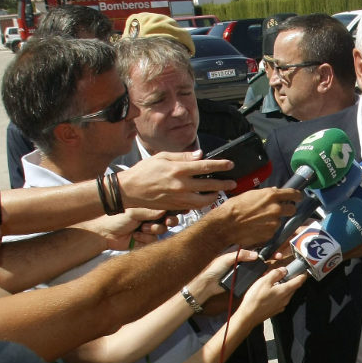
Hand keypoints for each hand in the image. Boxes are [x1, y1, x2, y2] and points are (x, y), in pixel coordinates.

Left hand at [76, 207, 165, 250]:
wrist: (104, 234)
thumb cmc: (117, 218)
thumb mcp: (134, 212)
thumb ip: (150, 212)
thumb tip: (165, 211)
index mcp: (148, 208)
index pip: (165, 208)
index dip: (172, 210)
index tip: (178, 211)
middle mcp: (151, 218)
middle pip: (170, 220)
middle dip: (169, 221)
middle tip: (167, 222)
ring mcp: (149, 230)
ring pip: (162, 230)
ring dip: (153, 229)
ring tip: (141, 228)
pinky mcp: (146, 241)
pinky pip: (154, 240)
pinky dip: (145, 238)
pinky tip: (135, 236)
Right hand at [118, 150, 237, 209]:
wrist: (129, 190)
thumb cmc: (143, 171)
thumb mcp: (162, 157)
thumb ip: (182, 156)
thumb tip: (200, 155)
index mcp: (177, 170)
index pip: (205, 167)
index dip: (220, 165)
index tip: (230, 164)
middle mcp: (180, 185)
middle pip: (209, 186)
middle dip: (223, 184)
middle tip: (232, 182)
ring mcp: (178, 198)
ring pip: (204, 200)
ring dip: (214, 196)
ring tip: (219, 192)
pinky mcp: (175, 207)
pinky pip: (193, 207)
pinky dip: (202, 203)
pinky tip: (206, 199)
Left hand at [189, 249, 257, 301]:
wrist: (209, 284)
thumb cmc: (214, 269)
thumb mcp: (227, 259)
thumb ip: (240, 255)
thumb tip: (254, 255)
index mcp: (233, 256)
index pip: (246, 253)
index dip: (254, 254)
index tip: (262, 256)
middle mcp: (236, 263)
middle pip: (249, 262)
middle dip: (256, 263)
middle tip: (264, 264)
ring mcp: (237, 272)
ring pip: (249, 271)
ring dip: (254, 271)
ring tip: (263, 272)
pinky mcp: (237, 281)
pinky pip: (246, 279)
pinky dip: (250, 279)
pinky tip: (256, 278)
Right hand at [211, 187, 300, 247]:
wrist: (226, 224)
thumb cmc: (234, 207)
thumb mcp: (250, 194)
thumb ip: (265, 194)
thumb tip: (275, 191)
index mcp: (271, 196)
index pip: (293, 194)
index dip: (297, 195)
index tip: (298, 197)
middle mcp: (276, 208)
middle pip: (292, 209)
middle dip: (288, 209)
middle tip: (281, 210)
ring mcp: (274, 222)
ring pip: (280, 221)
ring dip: (274, 220)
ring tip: (260, 220)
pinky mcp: (270, 233)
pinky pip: (273, 230)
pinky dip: (267, 229)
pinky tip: (257, 227)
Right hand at [237, 267, 307, 320]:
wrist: (248, 316)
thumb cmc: (255, 299)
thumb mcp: (264, 281)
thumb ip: (276, 274)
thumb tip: (283, 270)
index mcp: (284, 291)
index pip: (298, 282)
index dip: (302, 275)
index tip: (304, 272)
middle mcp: (285, 299)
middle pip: (293, 288)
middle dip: (291, 280)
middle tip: (286, 274)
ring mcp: (281, 306)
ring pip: (287, 294)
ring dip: (284, 287)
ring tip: (275, 283)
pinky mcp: (275, 310)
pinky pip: (281, 299)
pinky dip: (279, 294)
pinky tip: (270, 292)